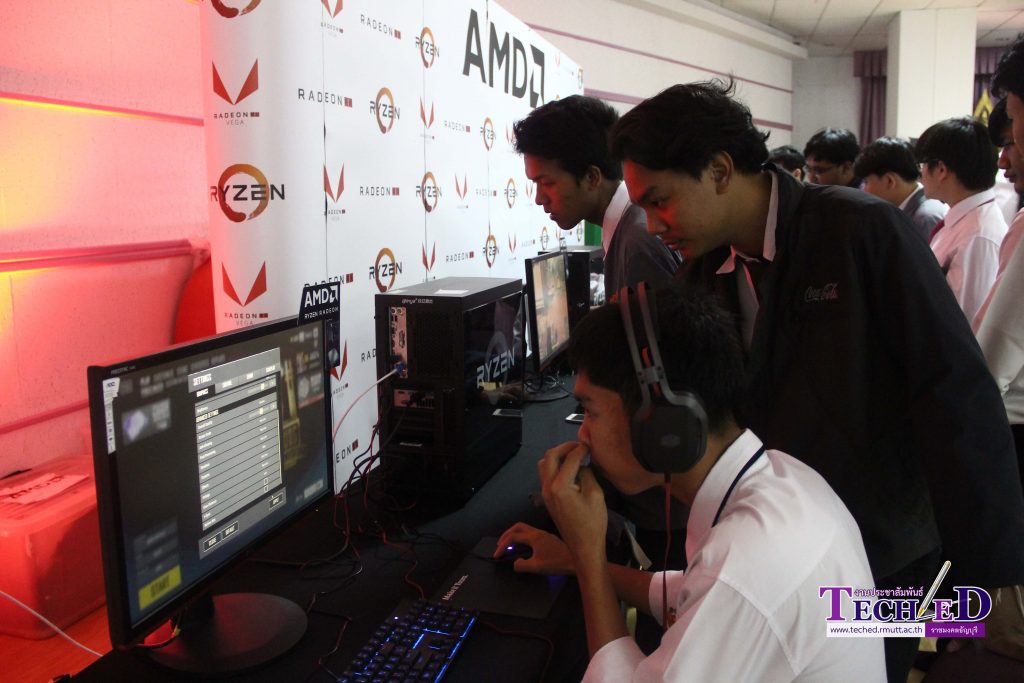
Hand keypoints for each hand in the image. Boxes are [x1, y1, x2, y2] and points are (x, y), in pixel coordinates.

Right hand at [494, 523, 574, 574]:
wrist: (576, 561)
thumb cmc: (558, 563)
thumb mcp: (536, 567)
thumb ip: (521, 565)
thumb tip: (515, 563)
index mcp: (534, 537)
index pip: (512, 538)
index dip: (502, 546)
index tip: (497, 555)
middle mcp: (538, 532)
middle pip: (517, 527)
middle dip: (506, 534)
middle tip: (499, 544)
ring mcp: (544, 534)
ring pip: (525, 529)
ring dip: (515, 534)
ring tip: (510, 544)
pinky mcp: (549, 538)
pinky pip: (531, 533)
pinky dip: (523, 537)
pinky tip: (524, 547)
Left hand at [538, 441, 606, 566]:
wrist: (584, 547)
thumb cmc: (593, 523)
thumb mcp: (596, 494)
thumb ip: (586, 474)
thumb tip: (581, 465)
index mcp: (560, 486)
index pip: (570, 458)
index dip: (581, 448)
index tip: (590, 445)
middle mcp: (547, 487)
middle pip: (550, 456)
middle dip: (565, 447)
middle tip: (580, 446)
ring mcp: (544, 493)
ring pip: (544, 464)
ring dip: (557, 456)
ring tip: (573, 456)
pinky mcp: (546, 498)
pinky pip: (545, 475)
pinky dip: (555, 466)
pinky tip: (569, 469)